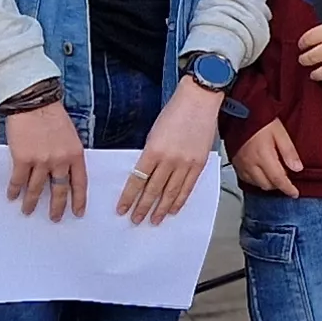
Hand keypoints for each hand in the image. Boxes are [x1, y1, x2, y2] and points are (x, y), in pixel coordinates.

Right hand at [3, 99, 86, 217]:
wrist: (33, 103)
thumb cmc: (52, 116)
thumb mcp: (70, 136)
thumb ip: (68, 155)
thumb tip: (64, 173)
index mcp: (75, 155)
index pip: (80, 183)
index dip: (79, 200)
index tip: (77, 213)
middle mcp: (60, 161)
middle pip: (59, 190)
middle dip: (57, 207)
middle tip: (54, 218)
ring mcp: (41, 161)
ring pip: (36, 189)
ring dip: (31, 202)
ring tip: (28, 211)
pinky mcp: (22, 159)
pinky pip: (18, 181)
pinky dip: (15, 190)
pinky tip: (12, 196)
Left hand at [118, 84, 224, 224]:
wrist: (199, 100)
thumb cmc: (175, 112)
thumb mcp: (154, 132)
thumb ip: (150, 154)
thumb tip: (144, 174)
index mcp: (153, 150)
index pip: (137, 180)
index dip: (129, 197)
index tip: (122, 209)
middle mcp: (169, 159)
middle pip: (153, 190)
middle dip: (143, 207)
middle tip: (136, 220)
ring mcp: (186, 163)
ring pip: (171, 192)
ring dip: (161, 209)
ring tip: (154, 220)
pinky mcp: (199, 163)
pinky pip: (188, 187)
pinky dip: (180, 200)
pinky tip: (174, 209)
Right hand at [232, 120, 305, 193]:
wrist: (239, 111)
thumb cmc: (259, 118)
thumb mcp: (280, 132)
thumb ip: (289, 152)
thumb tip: (297, 168)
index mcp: (263, 156)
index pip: (278, 180)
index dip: (288, 189)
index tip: (294, 193)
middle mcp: (250, 163)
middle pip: (267, 185)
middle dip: (278, 185)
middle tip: (287, 180)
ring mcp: (241, 164)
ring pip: (256, 184)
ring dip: (267, 184)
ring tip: (275, 176)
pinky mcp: (235, 162)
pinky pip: (245, 179)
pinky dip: (255, 180)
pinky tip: (260, 173)